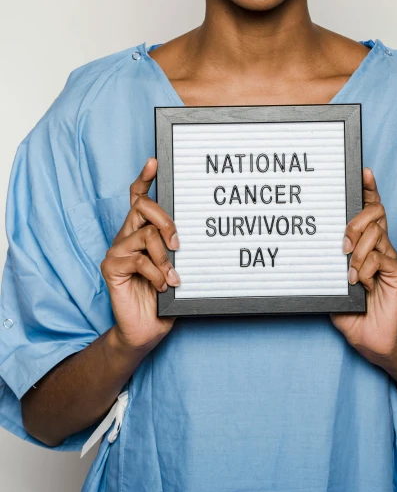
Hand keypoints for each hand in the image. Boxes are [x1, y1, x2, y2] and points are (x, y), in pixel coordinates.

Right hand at [101, 157, 179, 350]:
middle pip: (143, 206)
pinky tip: (162, 286)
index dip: (145, 178)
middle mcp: (126, 235)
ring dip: (165, 258)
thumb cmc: (165, 296)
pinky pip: (138, 260)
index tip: (154, 161)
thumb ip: (176, 247)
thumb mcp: (176, 267)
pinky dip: (156, 274)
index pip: (139, 197)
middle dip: (166, 220)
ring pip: (145, 234)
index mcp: (141, 230)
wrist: (146, 329)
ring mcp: (117, 250)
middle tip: (179, 244)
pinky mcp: (111, 267)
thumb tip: (190, 234)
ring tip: (172, 277)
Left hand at [330, 167, 396, 363]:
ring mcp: (390, 258)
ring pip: (377, 234)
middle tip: (342, 244)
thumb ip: (329, 262)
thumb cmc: (350, 309)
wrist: (369, 338)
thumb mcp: (332, 281)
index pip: (370, 209)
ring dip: (358, 252)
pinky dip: (366, 269)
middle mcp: (380, 246)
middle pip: (376, 213)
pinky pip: (382, 258)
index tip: (364, 171)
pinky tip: (361, 284)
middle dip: (356, 221)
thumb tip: (311, 242)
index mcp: (366, 243)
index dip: (369, 190)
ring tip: (350, 273)